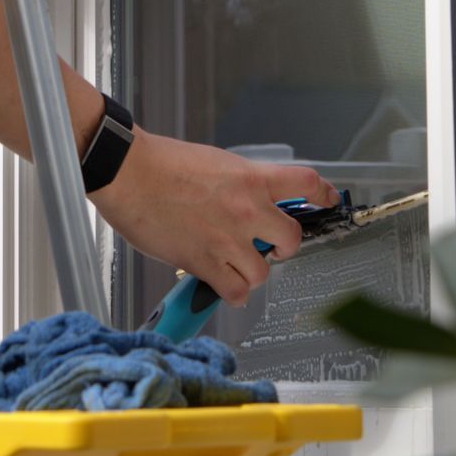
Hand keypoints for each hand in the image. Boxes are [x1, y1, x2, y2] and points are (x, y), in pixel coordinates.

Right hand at [93, 132, 340, 308]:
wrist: (127, 172)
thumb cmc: (159, 163)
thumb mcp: (212, 163)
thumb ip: (236, 184)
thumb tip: (243, 202)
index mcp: (249, 178)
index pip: (304, 184)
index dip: (323, 195)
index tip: (328, 201)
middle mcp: (245, 208)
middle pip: (293, 239)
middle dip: (284, 248)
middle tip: (269, 248)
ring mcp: (227, 238)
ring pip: (262, 273)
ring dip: (250, 273)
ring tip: (232, 265)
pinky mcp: (204, 262)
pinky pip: (234, 291)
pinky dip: (229, 291)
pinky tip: (218, 282)